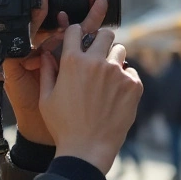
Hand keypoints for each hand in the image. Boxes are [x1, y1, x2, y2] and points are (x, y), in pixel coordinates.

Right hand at [38, 24, 141, 173]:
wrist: (87, 149)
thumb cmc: (63, 126)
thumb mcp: (46, 98)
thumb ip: (47, 72)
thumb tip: (47, 54)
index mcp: (72, 62)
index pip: (76, 30)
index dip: (76, 34)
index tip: (79, 41)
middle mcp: (96, 62)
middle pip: (105, 33)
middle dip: (101, 40)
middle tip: (99, 53)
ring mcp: (117, 73)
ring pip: (120, 51)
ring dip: (114, 59)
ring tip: (108, 78)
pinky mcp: (133, 85)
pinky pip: (131, 72)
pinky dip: (125, 80)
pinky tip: (116, 95)